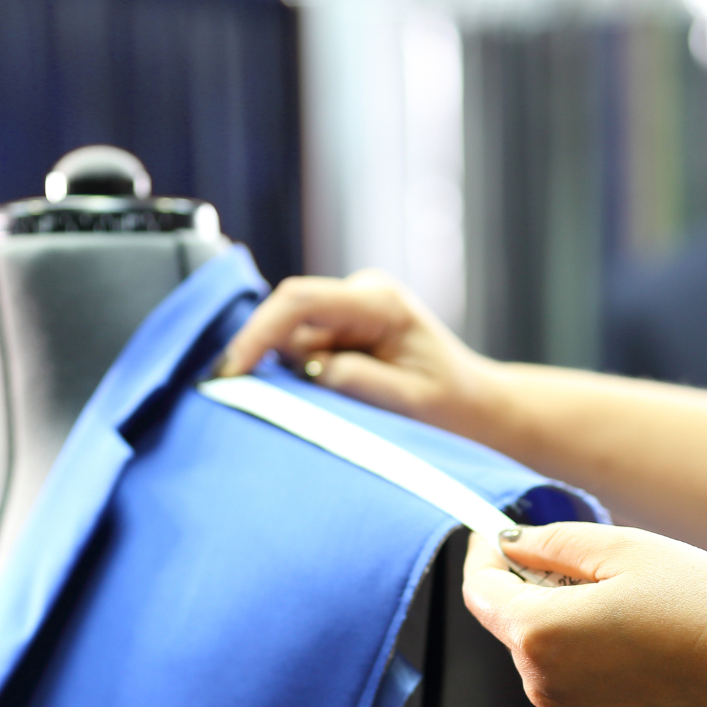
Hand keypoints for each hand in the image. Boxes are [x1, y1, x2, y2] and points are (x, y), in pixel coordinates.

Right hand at [220, 270, 501, 438]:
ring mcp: (349, 311)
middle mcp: (360, 295)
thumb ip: (356, 382)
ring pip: (290, 339)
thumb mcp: (409, 402)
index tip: (230, 373)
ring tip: (313, 410)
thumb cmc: (452, 406)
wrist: (476, 408)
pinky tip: (308, 401)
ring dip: (287, 376)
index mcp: (379, 302)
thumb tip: (306, 371)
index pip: (300, 301)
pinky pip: (301, 350)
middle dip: (265, 360)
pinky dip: (295, 378)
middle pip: (287, 319)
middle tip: (242, 403)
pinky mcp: (342, 331)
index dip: (257, 333)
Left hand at [462, 522, 706, 706]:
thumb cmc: (703, 607)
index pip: (480, 592)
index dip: (483, 557)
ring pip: (547, 658)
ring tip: (634, 609)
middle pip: (515, 626)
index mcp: (540, 633)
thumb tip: (510, 545)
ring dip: (569, 628)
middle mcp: (543, 685)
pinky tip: (646, 649)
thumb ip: (553, 544)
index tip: (494, 534)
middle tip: (594, 565)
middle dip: (537, 591)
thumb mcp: (625, 550)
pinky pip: (576, 688)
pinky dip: (593, 663)